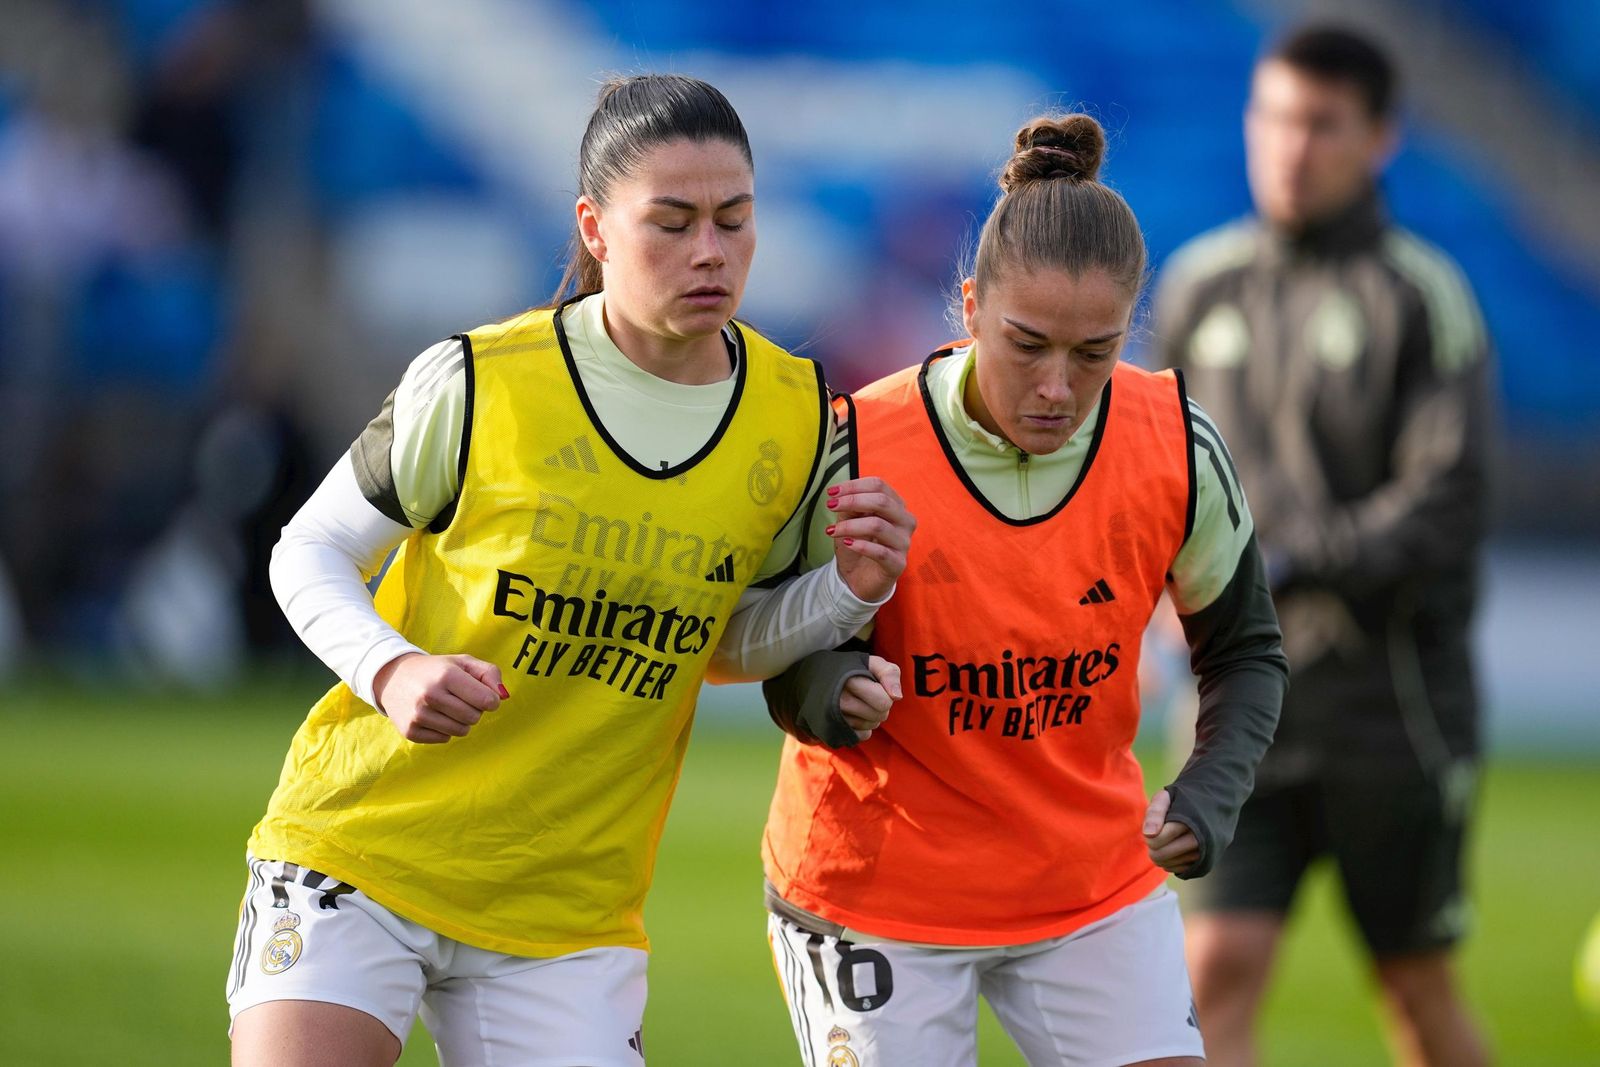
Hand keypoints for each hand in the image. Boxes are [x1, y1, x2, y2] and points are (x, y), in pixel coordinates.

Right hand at [372, 652, 507, 743]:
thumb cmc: (436, 670)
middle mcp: (430, 695)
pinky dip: (444, 730)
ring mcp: (418, 715)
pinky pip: (444, 739)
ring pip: (461, 731)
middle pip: (475, 718)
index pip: (487, 701)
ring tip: (447, 706)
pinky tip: (433, 715)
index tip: (482, 694)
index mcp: (447, 675)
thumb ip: (490, 673)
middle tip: (459, 698)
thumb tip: (503, 696)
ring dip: (460, 721)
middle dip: (473, 710)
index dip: (490, 699)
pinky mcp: (410, 731)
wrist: (392, 678)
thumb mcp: (463, 663)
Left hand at [826, 476, 914, 602]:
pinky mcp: (898, 564)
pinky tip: (846, 543)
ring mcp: (903, 543)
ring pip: (878, 526)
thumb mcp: (850, 520)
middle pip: (882, 502)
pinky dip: (860, 545)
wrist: (858, 578)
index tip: (831, 492)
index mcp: (896, 505)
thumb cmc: (857, 544)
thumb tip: (843, 495)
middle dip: (853, 501)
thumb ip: (851, 506)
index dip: (854, 486)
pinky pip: (880, 552)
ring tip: (832, 530)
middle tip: (831, 505)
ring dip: (850, 526)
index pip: (879, 486)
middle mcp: (905, 521)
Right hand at [840, 656, 901, 740]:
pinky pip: (862, 736)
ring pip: (871, 727)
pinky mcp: (832, 730)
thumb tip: (897, 697)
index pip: (883, 702)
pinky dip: (863, 728)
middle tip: (869, 696)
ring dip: (871, 717)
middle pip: (880, 716)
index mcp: (849, 680)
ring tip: (860, 703)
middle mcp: (839, 701)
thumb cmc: (851, 670)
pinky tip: (854, 715)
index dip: (885, 694)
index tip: (876, 686)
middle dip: (880, 706)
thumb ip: (889, 673)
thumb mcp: (871, 662)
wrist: (816, 679)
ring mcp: (833, 718)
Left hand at [1142, 789, 1200, 873]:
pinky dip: (1173, 863)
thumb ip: (1155, 812)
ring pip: (1170, 865)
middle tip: (1157, 837)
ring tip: (1167, 841)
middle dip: (1153, 848)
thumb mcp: (1167, 796)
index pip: (1157, 840)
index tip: (1153, 828)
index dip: (1149, 836)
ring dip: (1162, 856)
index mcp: (1190, 821)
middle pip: (1162, 855)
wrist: (1218, 802)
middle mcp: (1201, 839)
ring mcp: (1206, 853)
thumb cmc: (1186, 798)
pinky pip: (1180, 871)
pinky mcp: (1208, 862)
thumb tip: (1148, 835)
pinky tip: (1175, 850)